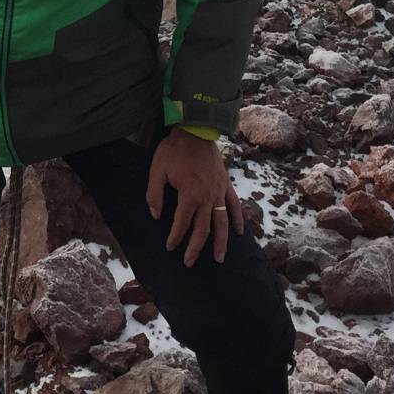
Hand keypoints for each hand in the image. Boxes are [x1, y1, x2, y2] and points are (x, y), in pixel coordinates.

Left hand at [145, 128, 244, 265]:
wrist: (195, 130)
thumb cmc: (173, 150)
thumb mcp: (157, 169)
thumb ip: (154, 194)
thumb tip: (155, 216)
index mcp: (189, 195)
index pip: (181, 223)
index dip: (175, 237)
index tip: (170, 247)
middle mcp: (207, 197)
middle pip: (203, 229)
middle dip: (195, 248)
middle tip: (189, 263)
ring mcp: (219, 192)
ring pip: (222, 223)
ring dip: (220, 242)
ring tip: (218, 258)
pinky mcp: (226, 185)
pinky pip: (235, 205)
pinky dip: (238, 219)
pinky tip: (239, 233)